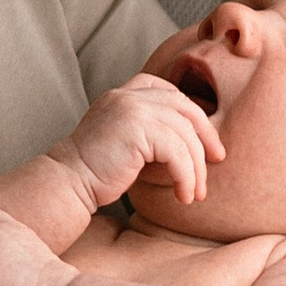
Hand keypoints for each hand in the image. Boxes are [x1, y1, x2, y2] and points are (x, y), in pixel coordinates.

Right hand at [65, 72, 219, 211]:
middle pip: (185, 108)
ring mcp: (132, 108)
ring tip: (195, 193)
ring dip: (196, 168)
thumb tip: (193, 141)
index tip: (204, 142)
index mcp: (124, 93)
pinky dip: (186, 176)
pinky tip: (183, 194)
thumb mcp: (126, 141)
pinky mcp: (136, 128)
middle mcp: (128, 94)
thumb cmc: (97, 171)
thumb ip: (150, 130)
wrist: (68, 182)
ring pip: (185, 134)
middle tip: (217, 161)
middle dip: (206, 136)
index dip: (193, 114)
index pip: (169, 91)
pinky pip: (177, 152)